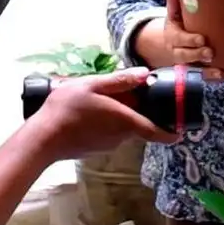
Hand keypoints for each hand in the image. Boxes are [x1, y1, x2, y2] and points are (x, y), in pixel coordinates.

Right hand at [35, 68, 178, 159]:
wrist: (42, 138)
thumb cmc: (67, 109)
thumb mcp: (92, 85)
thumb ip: (119, 80)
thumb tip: (144, 74)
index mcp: (125, 121)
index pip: (157, 132)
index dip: (172, 132)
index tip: (181, 131)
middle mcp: (121, 137)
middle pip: (137, 124)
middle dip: (137, 111)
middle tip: (125, 94)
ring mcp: (107, 146)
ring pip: (121, 129)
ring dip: (118, 116)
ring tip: (98, 100)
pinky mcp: (95, 150)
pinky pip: (108, 135)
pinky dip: (106, 124)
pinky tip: (88, 114)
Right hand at [163, 0, 221, 78]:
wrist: (171, 44)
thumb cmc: (177, 26)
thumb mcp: (173, 16)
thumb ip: (174, 6)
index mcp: (172, 37)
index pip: (179, 39)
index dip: (189, 40)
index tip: (201, 39)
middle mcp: (178, 52)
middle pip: (185, 56)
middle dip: (197, 55)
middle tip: (210, 52)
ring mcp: (187, 62)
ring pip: (195, 68)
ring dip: (206, 70)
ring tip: (218, 69)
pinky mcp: (196, 69)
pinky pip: (203, 75)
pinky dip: (212, 76)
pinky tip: (222, 74)